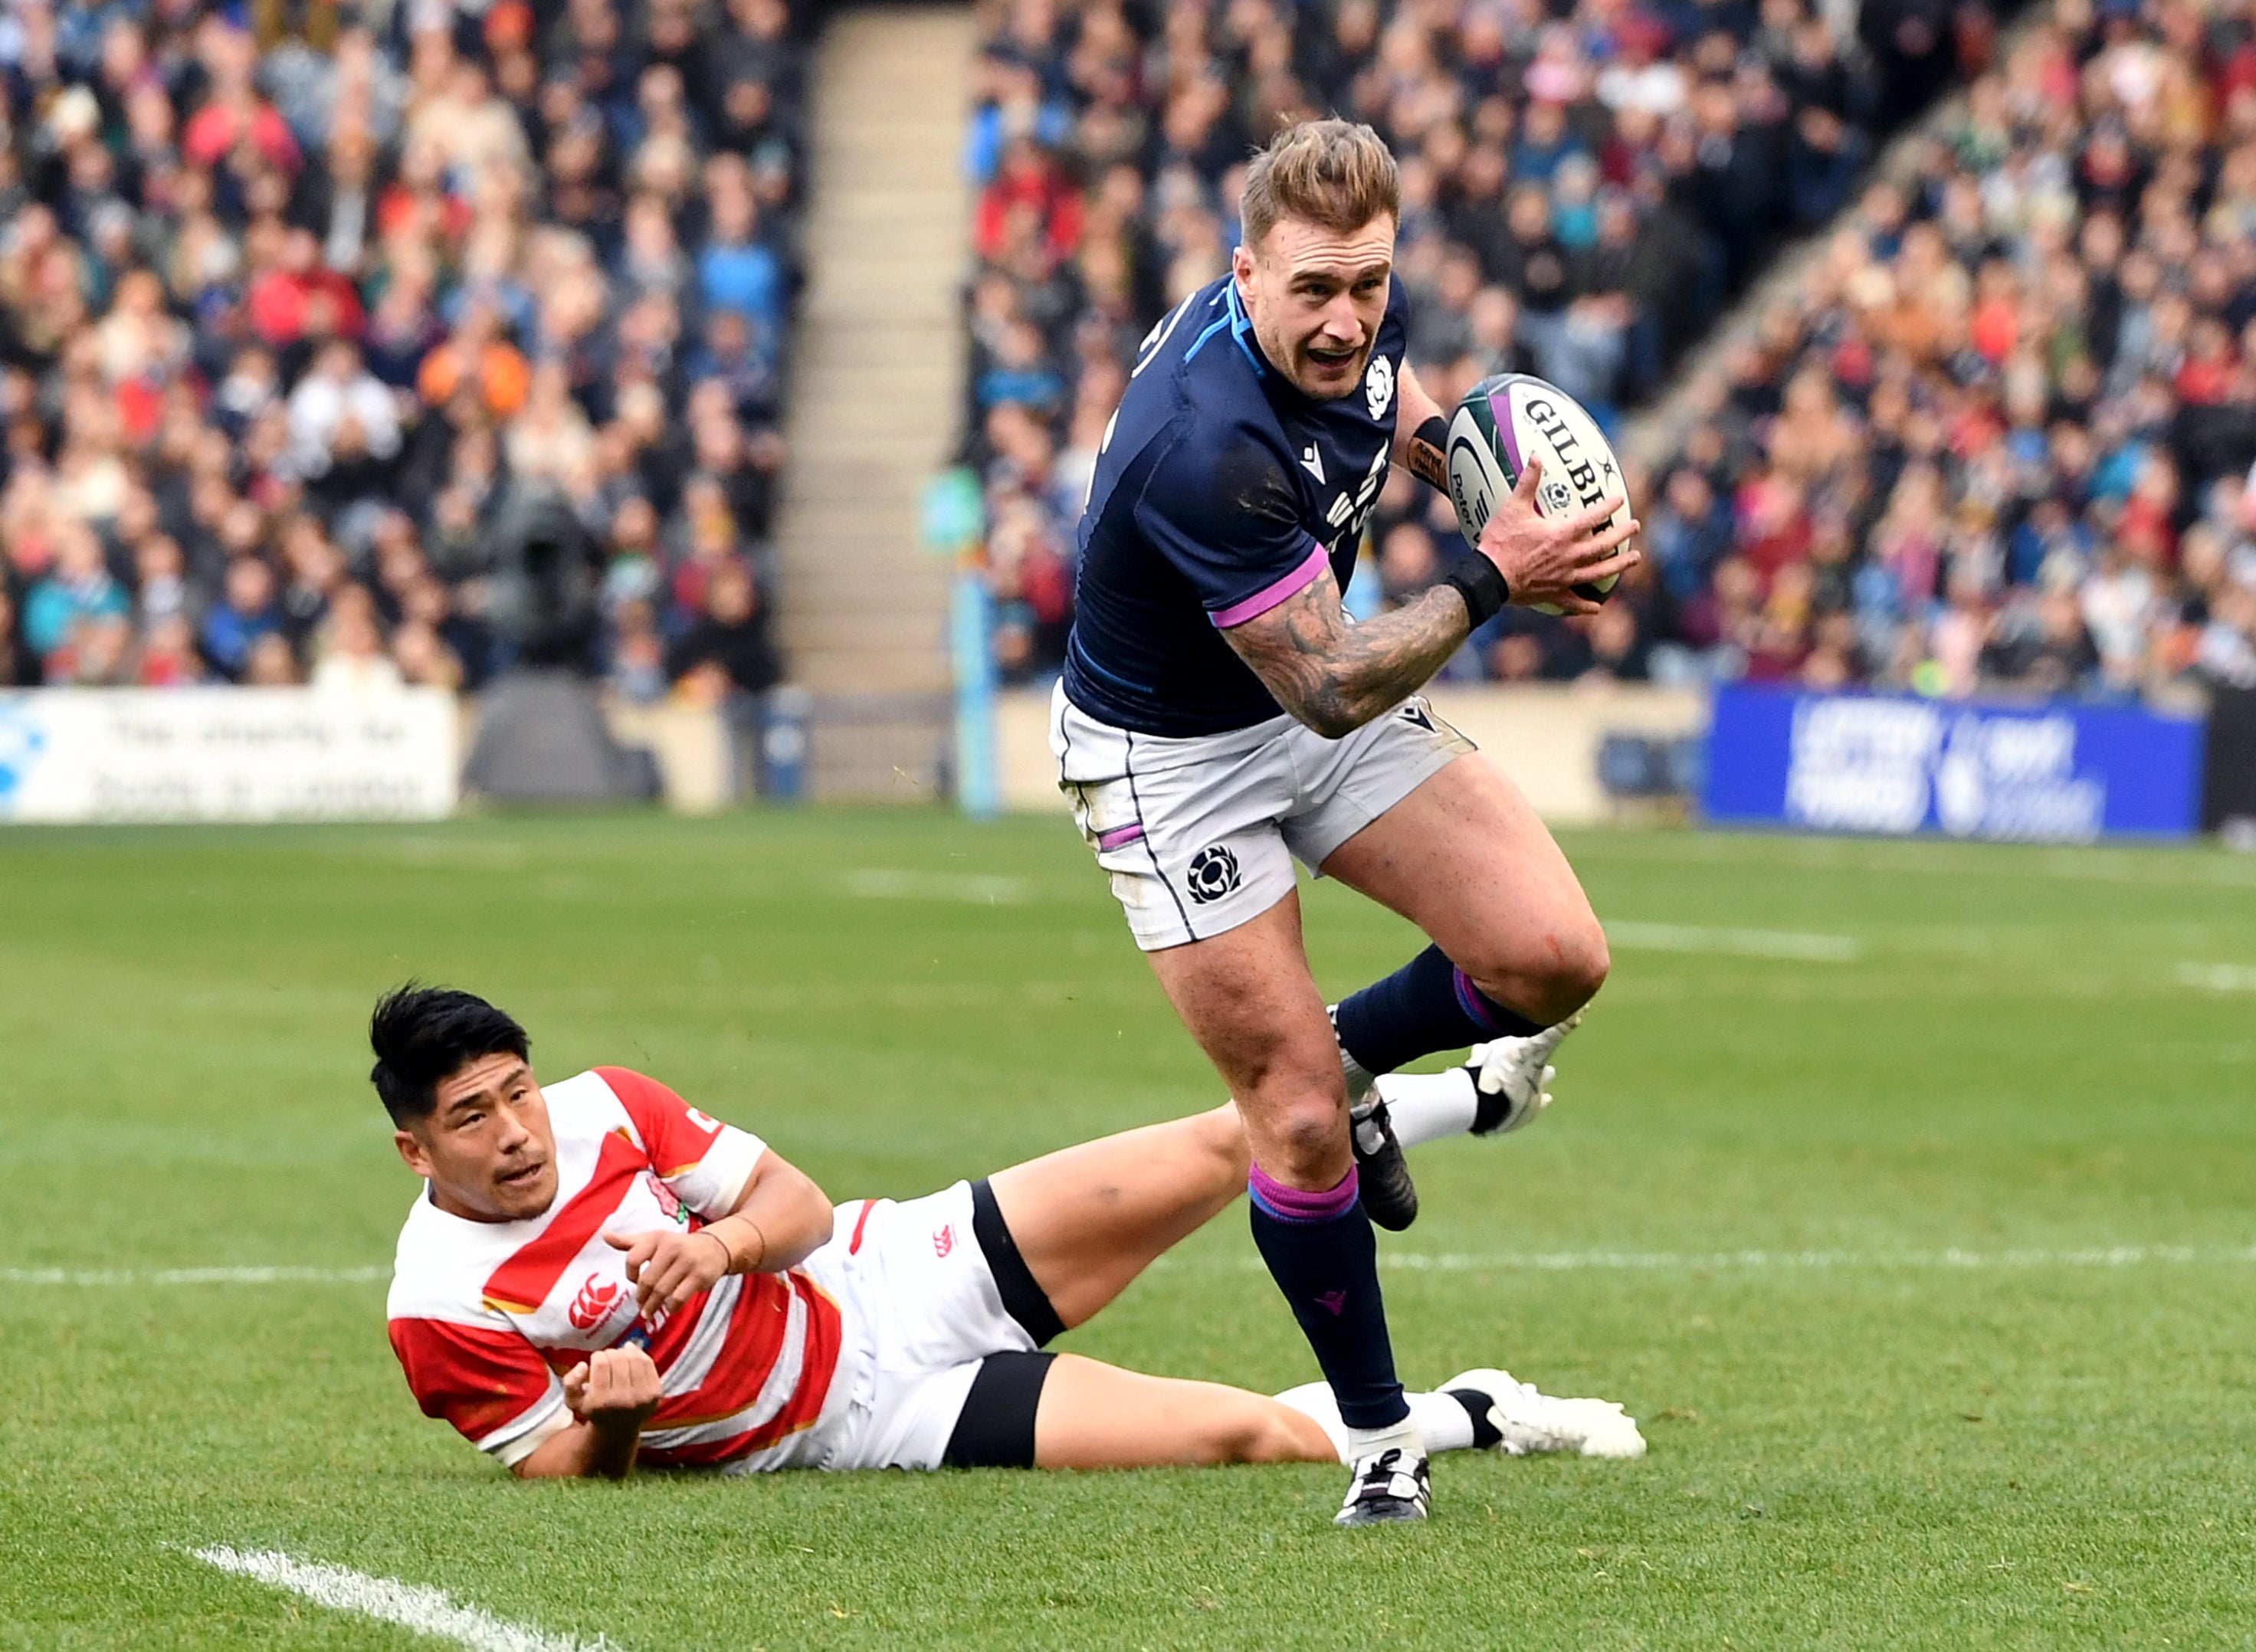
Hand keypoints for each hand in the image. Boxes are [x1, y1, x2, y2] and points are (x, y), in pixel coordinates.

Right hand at [562, 1346, 661, 1430]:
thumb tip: (583, 1366)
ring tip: (618, 1356)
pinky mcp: (655, 1393)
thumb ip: (570, 1382)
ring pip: (634, 1358)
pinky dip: (638, 1354)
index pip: (601, 1363)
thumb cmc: (594, 1409)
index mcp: (601, 1403)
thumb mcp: (573, 1401)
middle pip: (618, 1359)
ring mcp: (642, 1397)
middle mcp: (623, 1401)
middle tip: (608, 1358)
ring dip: (624, 1352)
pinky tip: (630, 1355)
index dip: (597, 1356)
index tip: (596, 1360)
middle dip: (610, 1353)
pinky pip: (648, 1363)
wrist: (618, 1429)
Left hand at [603, 1226, 729, 1318]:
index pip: (633, 1258)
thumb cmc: (677, 1246)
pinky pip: (678, 1298)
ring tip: (649, 1313)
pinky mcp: (699, 1276)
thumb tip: (605, 1235)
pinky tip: (668, 1308)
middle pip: (647, 1280)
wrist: (714, 1247)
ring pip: (661, 1291)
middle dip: (641, 1297)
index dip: (630, 1274)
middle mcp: (671, 1247)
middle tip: (641, 1306)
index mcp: (656, 1238)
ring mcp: (687, 1262)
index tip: (635, 1281)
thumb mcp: (653, 1240)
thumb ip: (628, 1242)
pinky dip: (670, 1307)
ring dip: (652, 1307)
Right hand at [1475, 456, 1641, 616]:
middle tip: (1635, 526)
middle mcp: (1568, 557)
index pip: (1592, 518)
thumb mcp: (1512, 508)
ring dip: (1618, 565)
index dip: (1607, 507)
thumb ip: (1527, 482)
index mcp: (1561, 535)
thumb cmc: (1500, 542)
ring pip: (1598, 572)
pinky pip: (1574, 601)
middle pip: (1603, 545)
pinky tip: (1598, 606)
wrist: (1490, 577)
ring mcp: (1563, 578)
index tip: (1620, 499)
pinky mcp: (1554, 594)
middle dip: (1621, 535)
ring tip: (1634, 559)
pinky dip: (1587, 605)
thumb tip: (1535, 456)